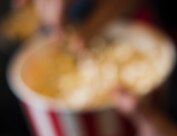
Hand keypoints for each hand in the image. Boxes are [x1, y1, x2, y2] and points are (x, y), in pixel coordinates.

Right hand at [16, 0, 136, 41]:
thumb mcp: (113, 10)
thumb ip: (94, 27)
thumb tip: (75, 48)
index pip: (61, 1)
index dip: (56, 20)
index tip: (59, 36)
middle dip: (47, 14)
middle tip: (56, 34)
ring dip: (40, 5)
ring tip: (50, 22)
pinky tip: (20, 6)